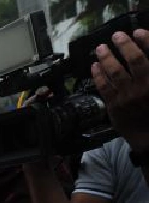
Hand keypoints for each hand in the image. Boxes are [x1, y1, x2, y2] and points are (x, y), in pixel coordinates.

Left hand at [92, 30, 148, 151]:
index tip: (138, 31)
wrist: (147, 136)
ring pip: (116, 72)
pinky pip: (103, 87)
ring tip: (101, 48)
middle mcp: (145, 87)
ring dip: (107, 57)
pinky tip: (94, 66)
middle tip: (117, 35)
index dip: (147, 41)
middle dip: (125, 45)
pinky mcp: (114, 105)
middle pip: (135, 60)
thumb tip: (143, 52)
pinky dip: (97, 74)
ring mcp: (128, 96)